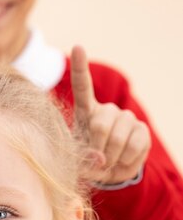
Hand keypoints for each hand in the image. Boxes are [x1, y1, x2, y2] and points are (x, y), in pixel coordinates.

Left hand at [70, 45, 150, 184]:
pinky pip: (135, 145)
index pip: (82, 87)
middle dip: (97, 149)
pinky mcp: (142, 130)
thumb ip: (83, 157)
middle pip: (100, 125)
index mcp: (85, 112)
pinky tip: (122, 161)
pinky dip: (126, 160)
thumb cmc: (87, 161)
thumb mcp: (77, 159)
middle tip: (97, 162)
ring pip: (118, 137)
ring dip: (111, 158)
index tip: (78, 47)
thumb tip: (100, 158)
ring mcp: (125, 118)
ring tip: (108, 163)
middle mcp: (106, 110)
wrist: (110, 171)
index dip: (81, 68)